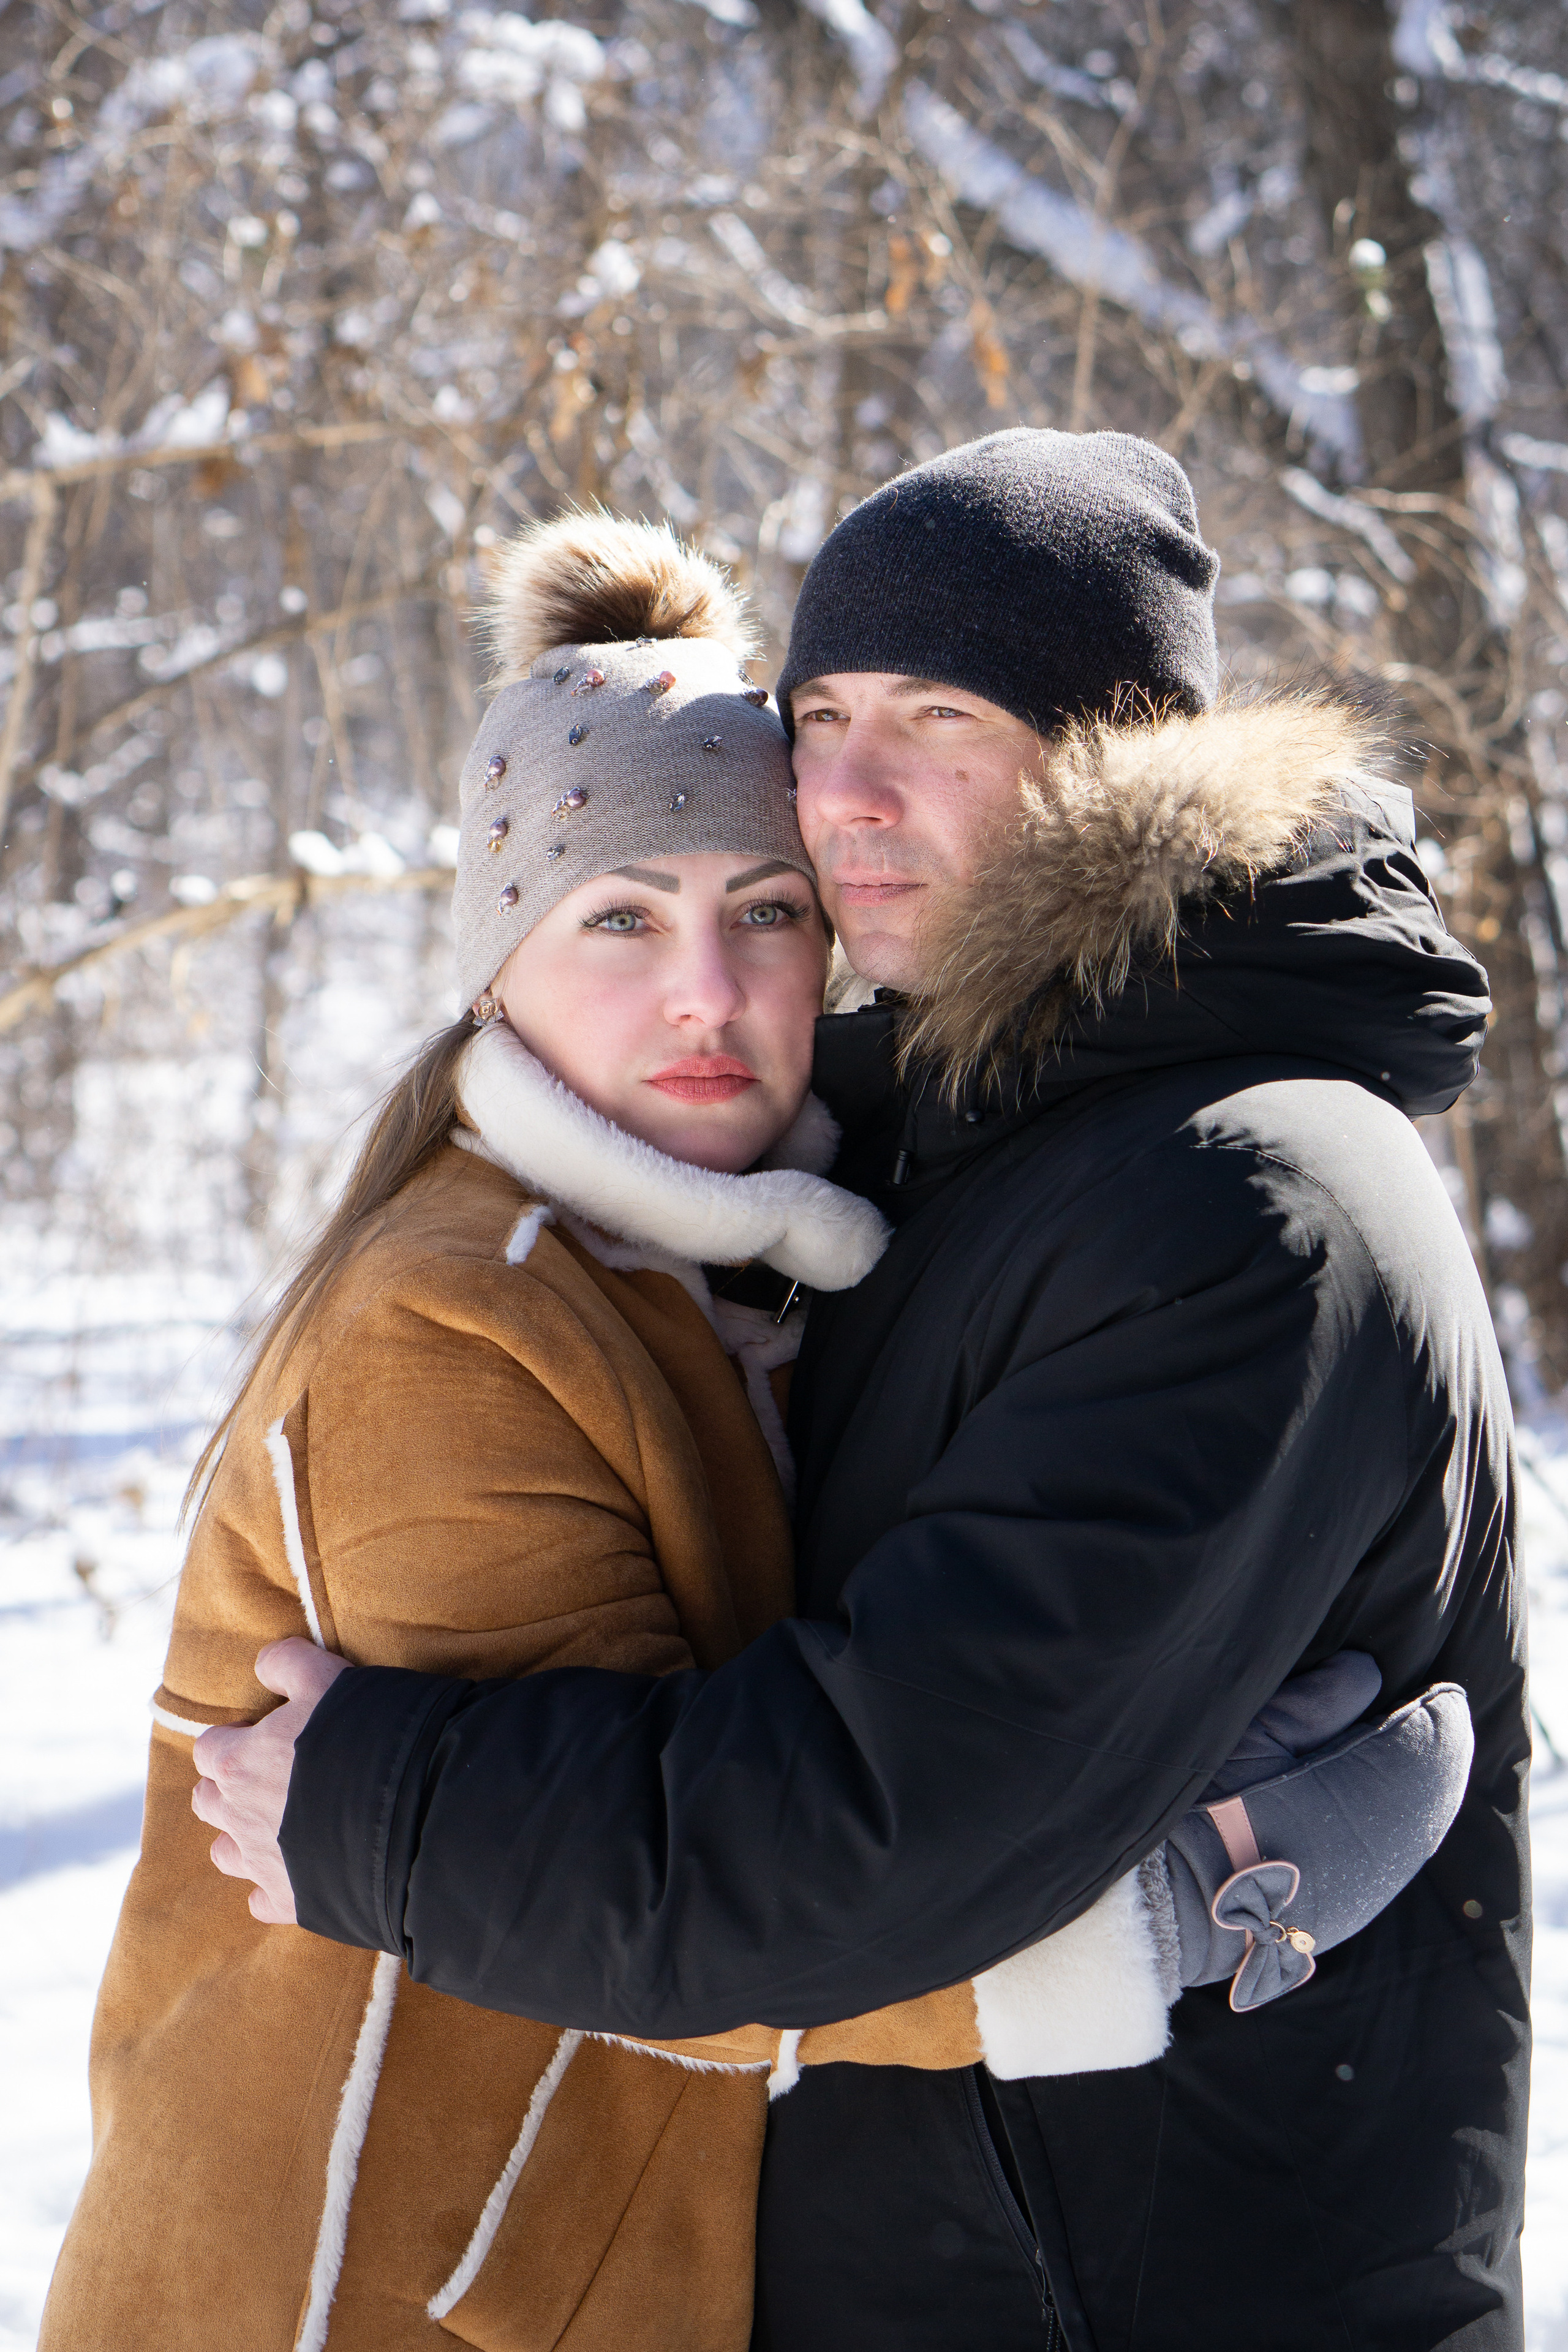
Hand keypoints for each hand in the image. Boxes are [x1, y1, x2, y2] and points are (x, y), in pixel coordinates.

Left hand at [192, 1637, 348, 1923]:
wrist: (407, 1812)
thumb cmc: (364, 1736)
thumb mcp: (326, 1678)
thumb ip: (286, 1663)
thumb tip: (265, 1664)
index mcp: (237, 1763)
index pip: (210, 1748)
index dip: (236, 1738)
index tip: (269, 1734)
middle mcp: (238, 1817)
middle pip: (208, 1802)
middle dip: (230, 1787)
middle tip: (275, 1774)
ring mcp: (262, 1864)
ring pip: (225, 1854)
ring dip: (243, 1837)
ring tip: (282, 1822)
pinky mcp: (292, 1901)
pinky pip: (261, 1901)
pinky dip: (273, 1886)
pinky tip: (301, 1868)